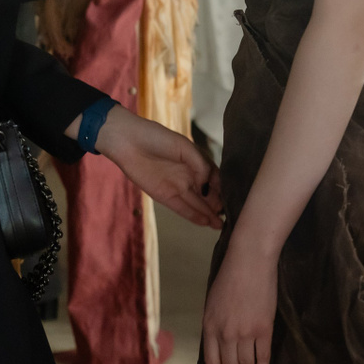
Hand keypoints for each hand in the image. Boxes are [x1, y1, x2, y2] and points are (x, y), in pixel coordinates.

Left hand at [91, 107, 223, 226]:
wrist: (129, 142)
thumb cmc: (157, 138)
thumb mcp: (184, 147)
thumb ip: (200, 165)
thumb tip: (207, 186)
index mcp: (197, 161)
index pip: (216, 179)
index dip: (224, 189)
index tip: (235, 200)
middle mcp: (190, 176)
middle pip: (208, 194)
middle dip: (218, 205)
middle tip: (230, 217)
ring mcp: (177, 187)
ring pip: (196, 204)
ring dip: (208, 214)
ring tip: (221, 225)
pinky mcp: (165, 196)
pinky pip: (182, 208)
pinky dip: (193, 215)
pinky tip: (205, 222)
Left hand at [201, 239, 277, 363]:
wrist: (249, 261)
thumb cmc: (229, 277)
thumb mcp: (212, 302)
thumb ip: (214, 324)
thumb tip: (219, 344)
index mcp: (210, 326)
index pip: (212, 361)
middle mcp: (226, 334)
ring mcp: (245, 333)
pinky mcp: (264, 329)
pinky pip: (263, 356)